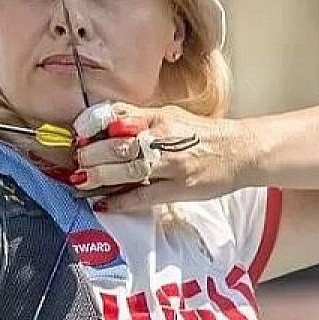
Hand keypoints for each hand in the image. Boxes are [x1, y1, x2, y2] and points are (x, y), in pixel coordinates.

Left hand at [72, 103, 247, 211]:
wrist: (241, 151)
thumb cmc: (202, 134)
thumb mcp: (170, 117)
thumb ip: (138, 120)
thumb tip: (103, 127)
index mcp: (158, 118)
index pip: (119, 115)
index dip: (94, 124)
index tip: (78, 133)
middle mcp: (164, 138)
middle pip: (120, 144)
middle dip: (92, 154)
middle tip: (77, 161)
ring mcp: (172, 164)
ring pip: (129, 169)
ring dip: (101, 176)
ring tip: (82, 180)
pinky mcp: (179, 188)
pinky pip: (144, 195)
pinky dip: (121, 201)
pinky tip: (103, 204)